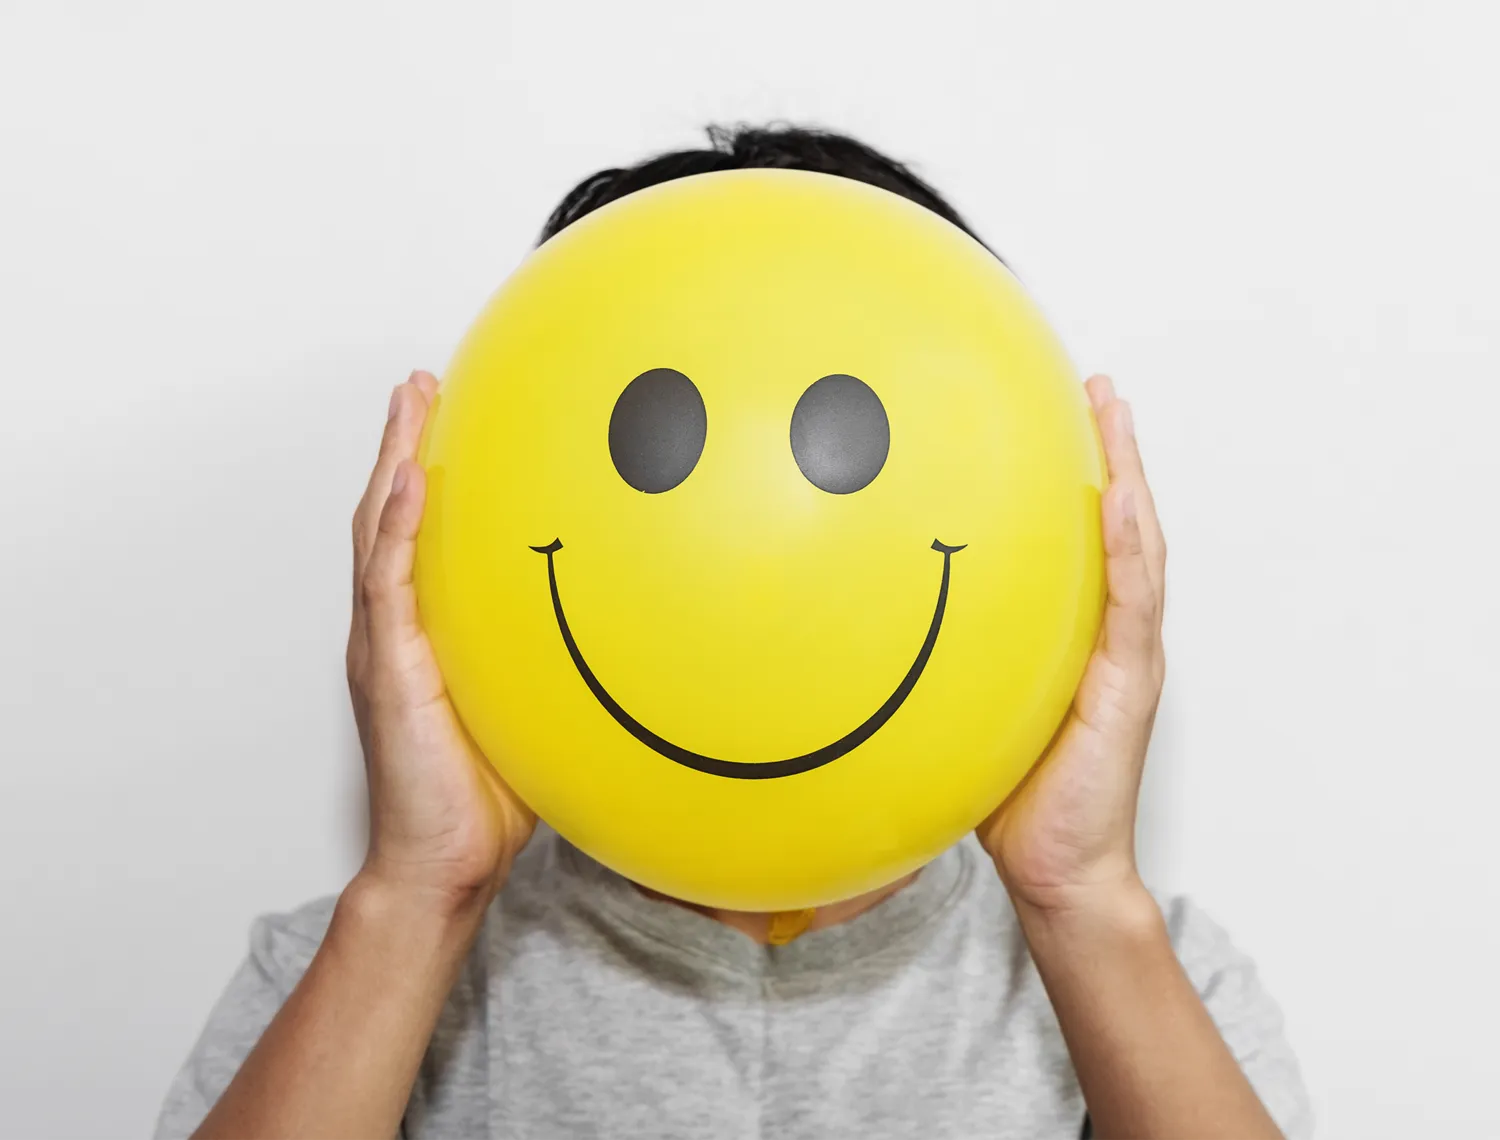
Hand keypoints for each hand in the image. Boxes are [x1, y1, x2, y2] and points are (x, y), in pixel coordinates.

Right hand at [346, 371, 535, 912]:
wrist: (445, 864)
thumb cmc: (488, 795)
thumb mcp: (533, 707)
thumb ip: (554, 659)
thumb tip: (626, 628)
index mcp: (427, 633)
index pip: (423, 537)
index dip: (427, 476)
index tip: (446, 418)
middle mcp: (398, 629)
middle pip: (390, 516)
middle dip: (403, 444)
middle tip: (418, 382)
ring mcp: (386, 647)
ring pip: (379, 535)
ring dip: (391, 463)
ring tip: (408, 401)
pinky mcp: (388, 672)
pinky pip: (388, 588)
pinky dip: (395, 532)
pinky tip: (410, 483)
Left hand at [977, 375, 1166, 916]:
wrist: (1055, 868)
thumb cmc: (1010, 793)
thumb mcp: (968, 703)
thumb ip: (949, 655)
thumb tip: (870, 615)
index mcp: (1076, 634)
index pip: (1082, 540)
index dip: (1078, 478)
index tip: (1054, 417)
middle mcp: (1109, 634)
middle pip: (1119, 525)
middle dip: (1111, 453)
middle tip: (1095, 387)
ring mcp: (1127, 656)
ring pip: (1138, 546)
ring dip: (1130, 475)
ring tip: (1114, 408)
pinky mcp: (1129, 683)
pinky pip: (1133, 601)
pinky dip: (1130, 544)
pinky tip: (1119, 496)